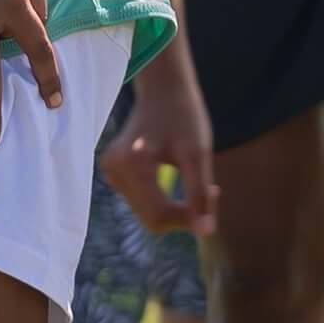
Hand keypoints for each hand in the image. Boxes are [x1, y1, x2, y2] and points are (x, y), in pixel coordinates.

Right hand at [104, 70, 218, 236]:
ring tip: (194, 178)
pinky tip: (175, 175)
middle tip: (210, 189)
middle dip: (182, 212)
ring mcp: (110, 172)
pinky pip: (141, 202)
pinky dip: (162, 198)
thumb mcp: (198, 154)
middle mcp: (114, 170)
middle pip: (151, 218)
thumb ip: (199, 195)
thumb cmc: (184, 116)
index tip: (213, 195)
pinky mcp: (113, 173)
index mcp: (131, 163)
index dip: (187, 218)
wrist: (163, 89)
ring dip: (174, 206)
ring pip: (147, 213)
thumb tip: (205, 232)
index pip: (158, 215)